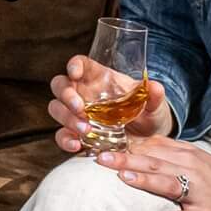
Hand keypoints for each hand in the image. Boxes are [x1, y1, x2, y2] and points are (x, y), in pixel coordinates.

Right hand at [49, 54, 171, 155]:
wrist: (146, 138)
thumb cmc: (146, 113)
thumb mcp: (154, 104)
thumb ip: (154, 96)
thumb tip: (154, 87)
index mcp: (98, 78)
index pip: (80, 64)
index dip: (74, 65)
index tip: (75, 73)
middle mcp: (83, 93)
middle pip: (60, 85)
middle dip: (66, 96)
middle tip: (81, 109)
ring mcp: (77, 114)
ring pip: (56, 109)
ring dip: (66, 118)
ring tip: (85, 130)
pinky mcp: (76, 133)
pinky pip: (61, 134)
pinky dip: (65, 140)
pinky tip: (76, 146)